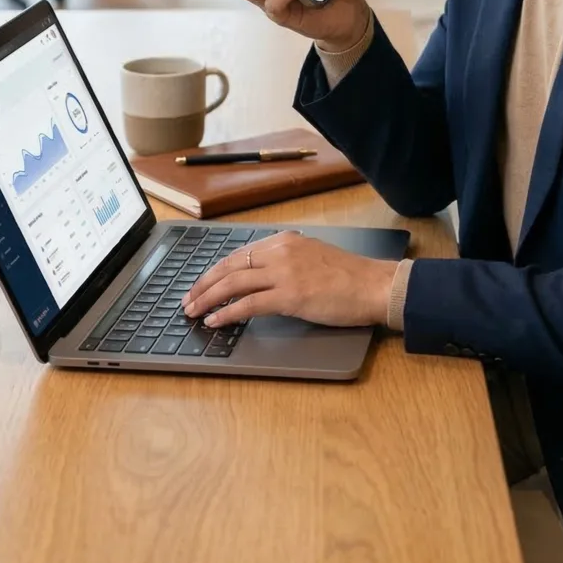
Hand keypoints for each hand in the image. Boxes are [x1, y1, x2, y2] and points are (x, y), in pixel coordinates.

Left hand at [182, 231, 397, 327]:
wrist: (374, 285)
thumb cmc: (350, 277)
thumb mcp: (313, 257)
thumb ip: (287, 261)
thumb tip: (263, 277)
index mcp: (285, 241)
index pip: (239, 254)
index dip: (215, 270)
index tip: (201, 283)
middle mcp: (281, 252)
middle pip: (229, 266)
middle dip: (203, 284)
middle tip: (188, 300)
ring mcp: (284, 273)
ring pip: (233, 283)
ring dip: (208, 298)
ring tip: (193, 311)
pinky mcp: (290, 295)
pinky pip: (248, 304)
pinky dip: (227, 313)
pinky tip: (215, 321)